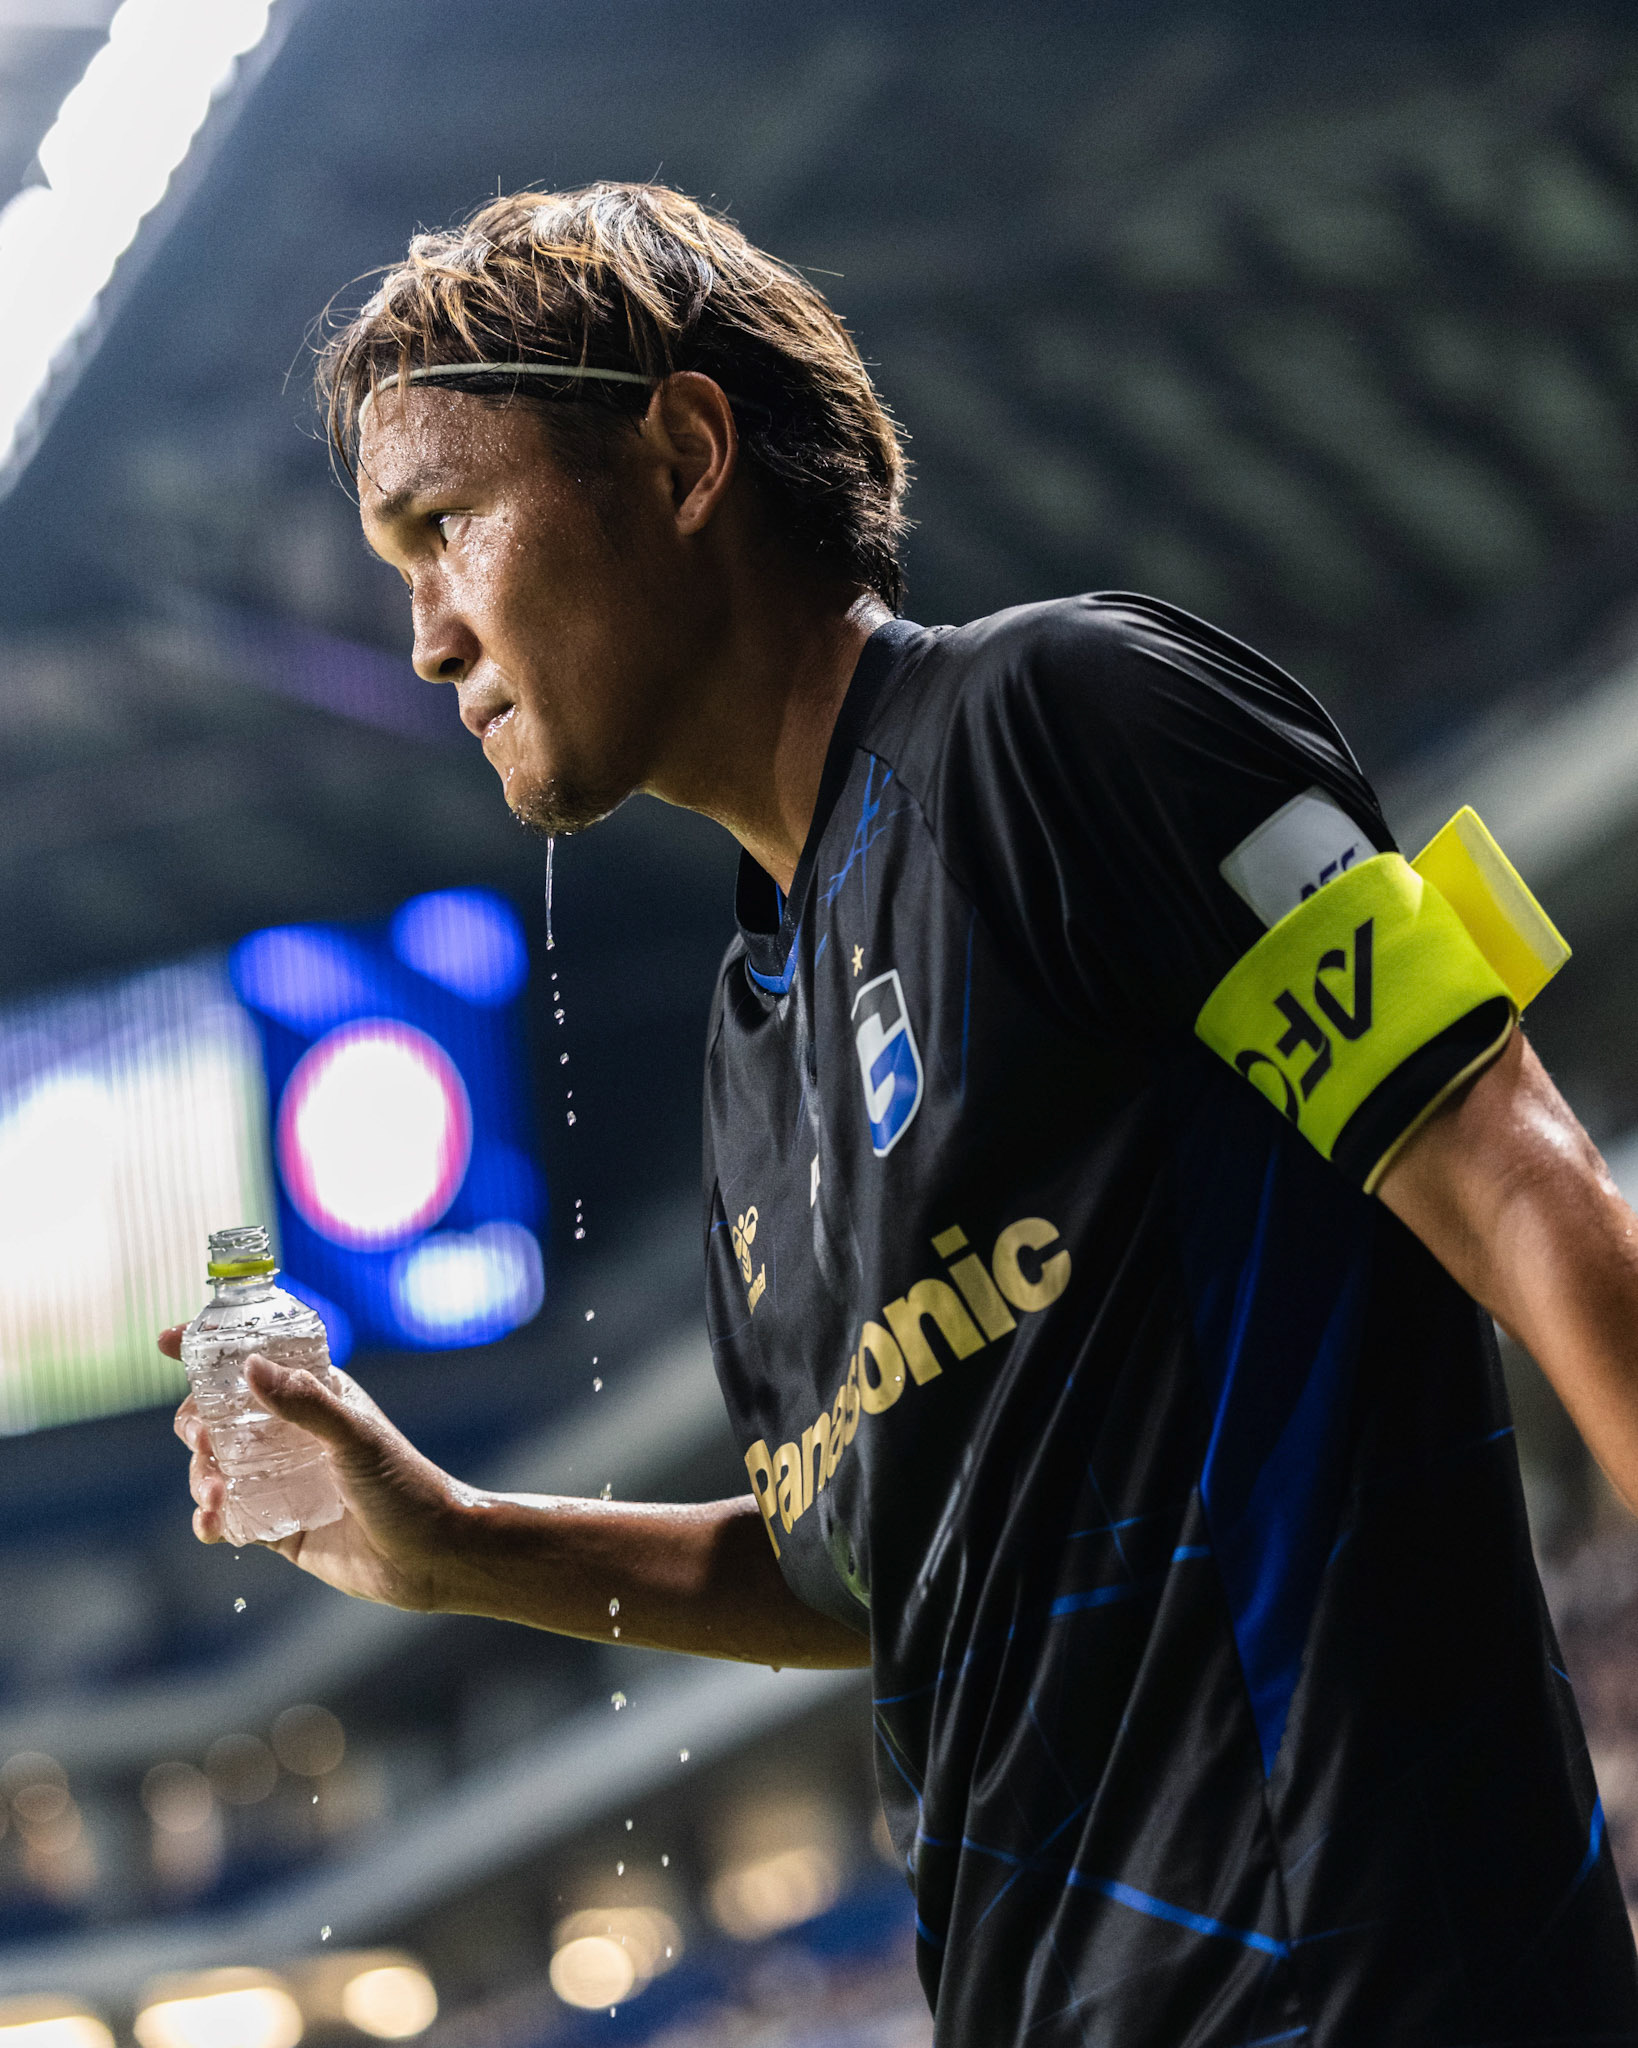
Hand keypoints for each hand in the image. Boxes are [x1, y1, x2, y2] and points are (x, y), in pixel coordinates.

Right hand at [161, 1327, 468, 1611]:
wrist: (431, 1557)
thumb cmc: (407, 1486)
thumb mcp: (356, 1437)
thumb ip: (305, 1404)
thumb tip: (249, 1368)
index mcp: (316, 1399)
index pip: (255, 1364)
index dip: (209, 1350)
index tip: (168, 1340)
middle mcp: (294, 1436)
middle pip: (220, 1417)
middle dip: (196, 1421)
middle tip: (200, 1435)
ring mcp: (283, 1482)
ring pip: (215, 1468)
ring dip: (201, 1474)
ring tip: (215, 1491)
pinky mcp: (279, 1527)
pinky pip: (228, 1517)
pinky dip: (210, 1518)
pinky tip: (211, 1521)